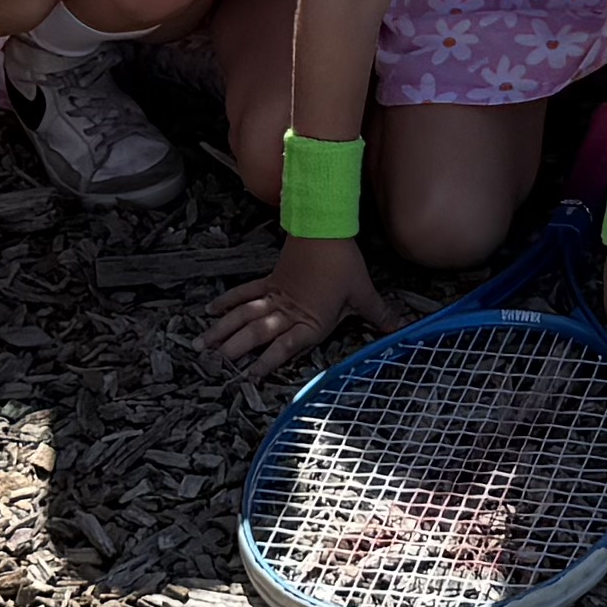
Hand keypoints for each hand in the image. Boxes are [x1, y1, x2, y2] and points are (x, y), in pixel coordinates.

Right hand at [210, 233, 380, 376]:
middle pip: (256, 333)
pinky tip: (212, 310)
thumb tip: (404, 329)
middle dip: (233, 350)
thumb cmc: (344, 263)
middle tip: (213, 365)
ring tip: (202, 345)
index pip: (285, 347)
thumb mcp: (364, 293)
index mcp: (310, 320)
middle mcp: (288, 311)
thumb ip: (380, 316)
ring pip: (245, 316)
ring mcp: (275, 296)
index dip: (267, 362)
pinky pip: (246, 293)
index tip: (249, 377)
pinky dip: (229, 302)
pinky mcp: (270, 281)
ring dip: (223, 330)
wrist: (325, 228)